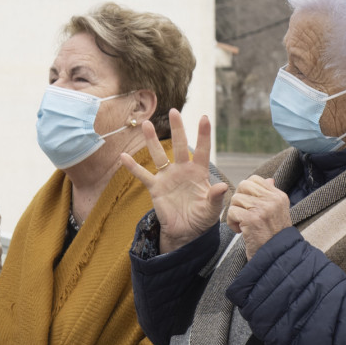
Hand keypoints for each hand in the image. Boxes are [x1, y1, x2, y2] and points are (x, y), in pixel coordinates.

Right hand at [119, 110, 227, 252]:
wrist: (185, 232)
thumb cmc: (201, 219)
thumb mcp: (211, 210)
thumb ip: (216, 198)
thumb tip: (222, 186)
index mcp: (198, 173)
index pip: (202, 151)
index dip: (203, 135)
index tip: (204, 118)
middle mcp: (182, 170)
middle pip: (179, 146)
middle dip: (177, 129)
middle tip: (174, 111)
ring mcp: (167, 177)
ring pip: (158, 155)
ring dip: (152, 141)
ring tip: (145, 124)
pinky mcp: (155, 188)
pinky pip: (142, 175)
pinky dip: (133, 167)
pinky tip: (123, 156)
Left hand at [227, 176, 292, 257]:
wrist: (277, 257)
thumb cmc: (273, 237)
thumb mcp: (277, 212)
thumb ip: (270, 196)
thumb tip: (268, 180)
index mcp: (279, 196)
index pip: (255, 179)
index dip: (246, 192)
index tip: (249, 206)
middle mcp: (272, 200)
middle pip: (243, 185)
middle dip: (238, 200)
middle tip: (243, 214)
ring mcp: (263, 209)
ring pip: (236, 199)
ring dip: (235, 213)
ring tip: (243, 225)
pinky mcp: (252, 219)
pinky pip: (232, 211)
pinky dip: (231, 222)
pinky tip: (240, 231)